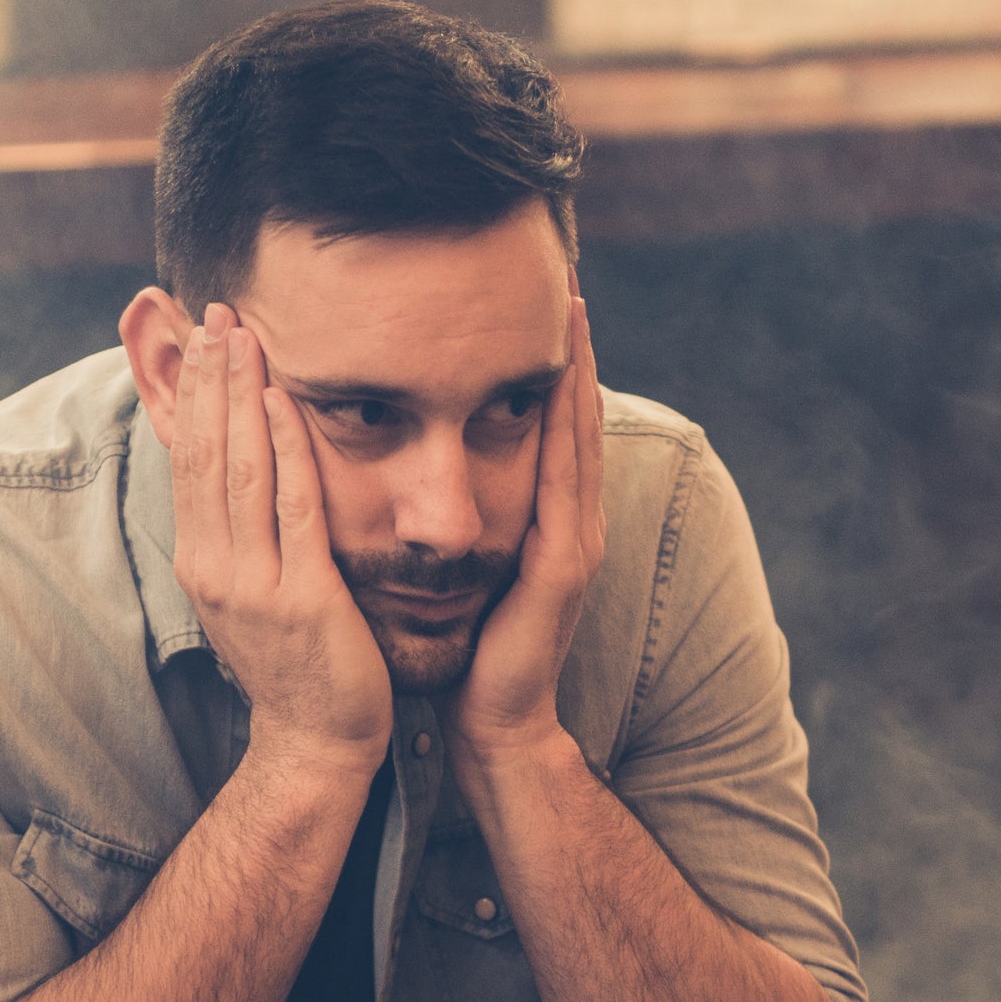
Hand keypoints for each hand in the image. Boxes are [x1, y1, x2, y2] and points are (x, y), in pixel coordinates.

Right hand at [168, 302, 389, 765]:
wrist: (317, 742)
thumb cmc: (298, 663)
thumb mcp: (253, 591)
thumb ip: (243, 533)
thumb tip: (237, 476)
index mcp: (201, 562)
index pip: (188, 460)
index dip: (191, 394)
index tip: (198, 336)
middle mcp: (215, 567)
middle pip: (204, 452)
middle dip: (208, 377)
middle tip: (214, 311)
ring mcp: (253, 583)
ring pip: (238, 469)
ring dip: (238, 395)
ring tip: (241, 334)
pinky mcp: (300, 596)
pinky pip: (291, 507)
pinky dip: (284, 447)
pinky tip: (283, 398)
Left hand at [452, 297, 601, 750]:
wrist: (491, 722)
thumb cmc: (468, 650)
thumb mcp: (465, 568)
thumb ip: (461, 520)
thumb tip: (422, 473)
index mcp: (545, 520)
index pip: (551, 426)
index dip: (552, 366)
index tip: (539, 305)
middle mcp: (570, 521)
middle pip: (574, 416)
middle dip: (574, 349)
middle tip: (565, 279)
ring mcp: (574, 540)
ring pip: (578, 435)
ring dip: (578, 370)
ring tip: (574, 308)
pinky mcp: (563, 563)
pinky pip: (566, 478)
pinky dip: (567, 425)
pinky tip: (560, 383)